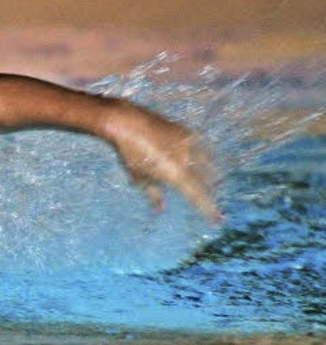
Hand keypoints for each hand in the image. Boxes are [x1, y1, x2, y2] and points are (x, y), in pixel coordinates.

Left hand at [103, 102, 221, 223]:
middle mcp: (187, 159)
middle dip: (210, 193)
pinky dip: (205, 158)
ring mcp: (189, 144)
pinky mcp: (187, 132)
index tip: (217, 221)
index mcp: (175, 174)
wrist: (127, 123)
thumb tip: (160, 210)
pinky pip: (203, 148)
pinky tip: (205, 161)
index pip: (197, 197)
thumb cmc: (130, 153)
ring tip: (214, 184)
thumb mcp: (139, 177)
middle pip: (206, 181)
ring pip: (208, 165)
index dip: (208, 210)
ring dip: (211, 176)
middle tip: (213, 202)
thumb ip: (153, 194)